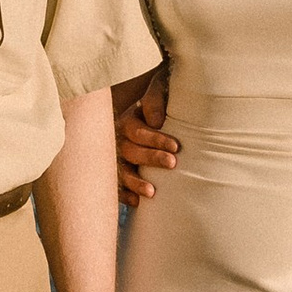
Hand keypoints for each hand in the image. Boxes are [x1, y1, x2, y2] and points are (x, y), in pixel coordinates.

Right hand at [115, 72, 178, 208]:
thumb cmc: (160, 100)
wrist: (149, 109)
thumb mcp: (157, 89)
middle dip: (151, 158)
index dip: (156, 139)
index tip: (176, 146)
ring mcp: (116, 157)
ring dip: (135, 182)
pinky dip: (124, 194)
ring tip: (152, 192)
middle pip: (131, 151)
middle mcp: (118, 139)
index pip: (138, 132)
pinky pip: (116, 185)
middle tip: (172, 163)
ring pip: (121, 171)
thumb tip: (156, 121)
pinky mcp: (116, 172)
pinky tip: (136, 202)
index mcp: (127, 120)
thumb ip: (155, 100)